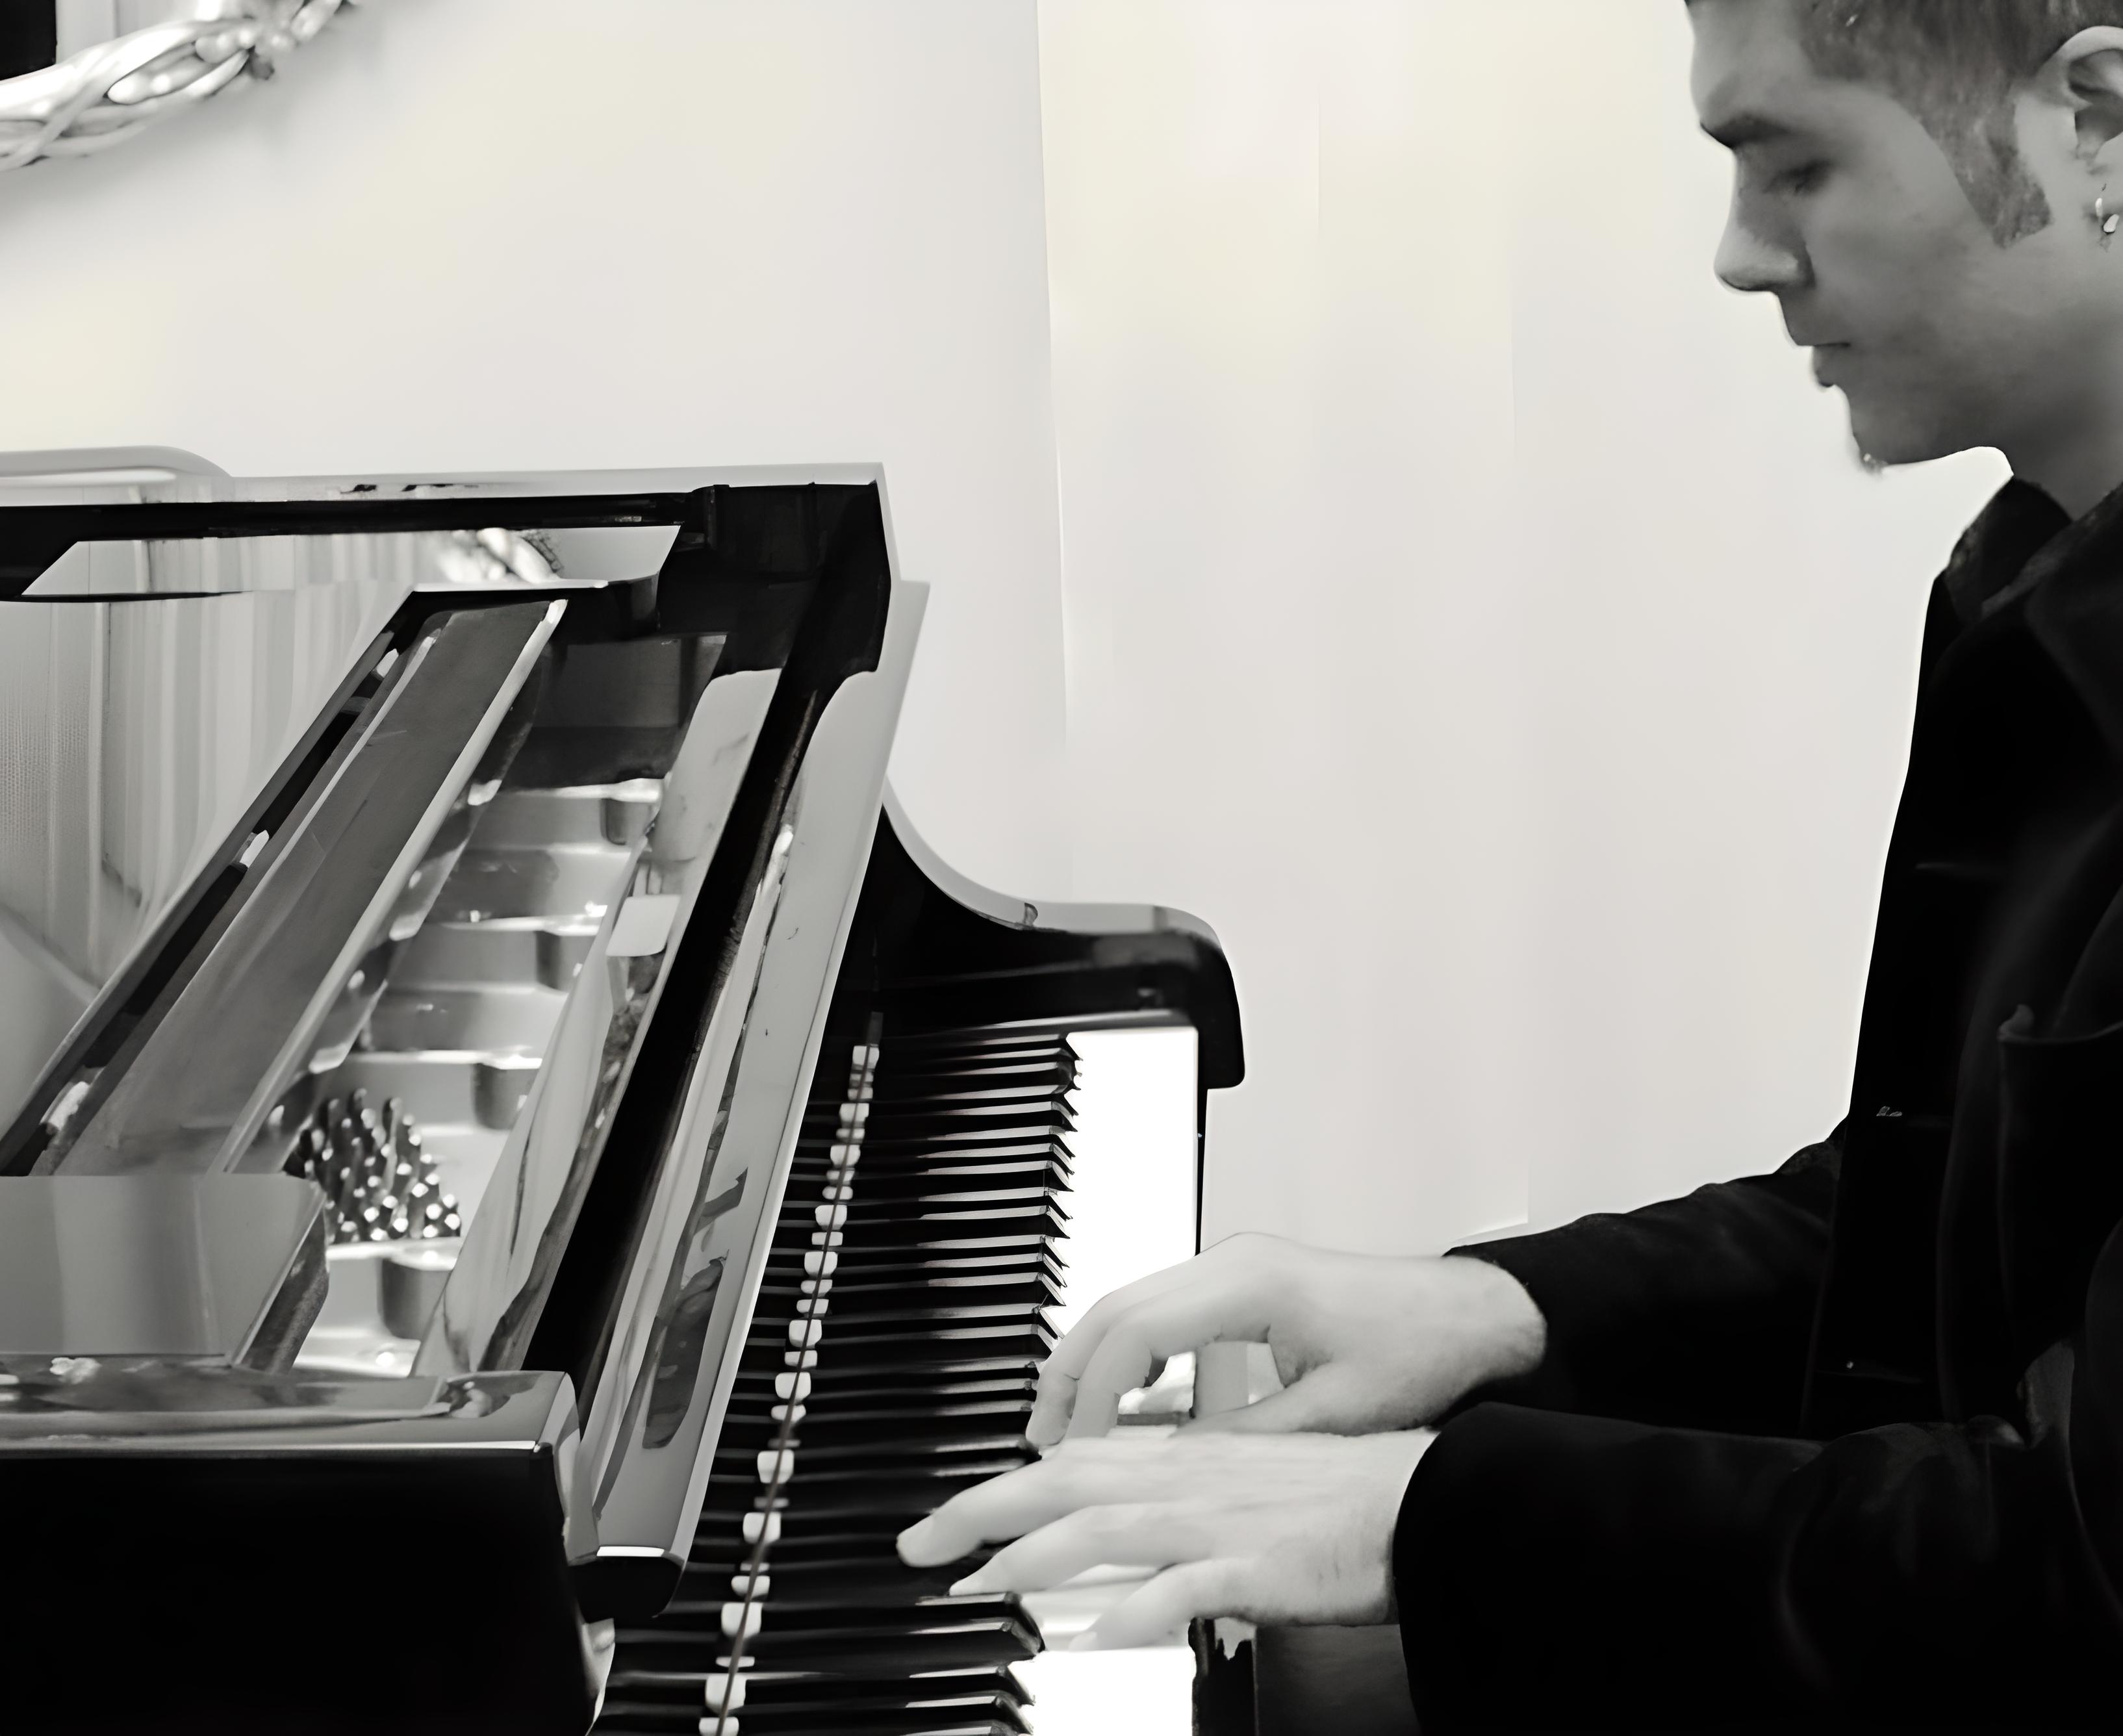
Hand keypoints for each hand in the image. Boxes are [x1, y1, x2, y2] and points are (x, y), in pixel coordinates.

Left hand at [896, 1428, 1434, 1647]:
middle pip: (1065, 1486)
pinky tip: (1099, 1632)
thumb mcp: (1248, 1495)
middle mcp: (1191, 1482)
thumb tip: (1124, 1554)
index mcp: (1186, 1463)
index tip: (952, 1522)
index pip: (1073, 1467)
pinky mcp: (1259, 1565)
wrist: (1430, 1501)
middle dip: (982, 1513)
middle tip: (921, 1546)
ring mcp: (1221, 1522)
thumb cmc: (1347, 1501)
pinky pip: (1186, 1588)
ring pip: (1107, 1529)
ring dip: (1035, 1557)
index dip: (1002, 1491)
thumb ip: (1181, 1522)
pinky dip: (1139, 1607)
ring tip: (982, 1586)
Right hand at [1027, 1232, 1544, 1443]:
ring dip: (1097, 1364)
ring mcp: (1237, 1265)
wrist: (1476, 1316)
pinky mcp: (1246, 1281)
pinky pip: (1166, 1311)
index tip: (1070, 1449)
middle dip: (1071, 1375)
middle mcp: (1234, 1261)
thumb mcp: (1328, 1417)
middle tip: (1041, 1440)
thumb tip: (1171, 1476)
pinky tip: (1127, 1404)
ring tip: (1069, 1430)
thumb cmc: (1422, 1352)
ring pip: (1133, 1304)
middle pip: (1116, 1306)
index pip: (1135, 1330)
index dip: (1094, 1395)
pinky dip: (1134, 1355)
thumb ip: (1242, 1442)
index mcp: (1250, 1284)